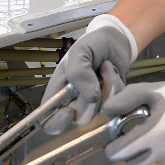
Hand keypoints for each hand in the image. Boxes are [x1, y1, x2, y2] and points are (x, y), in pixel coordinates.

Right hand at [41, 14, 137, 134]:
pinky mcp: (111, 102)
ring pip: (100, 110)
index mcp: (58, 91)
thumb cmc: (92, 45)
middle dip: (89, 100)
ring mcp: (94, 104)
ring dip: (105, 85)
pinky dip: (116, 85)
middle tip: (95, 79)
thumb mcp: (79, 51)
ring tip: (103, 69)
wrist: (115, 41)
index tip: (69, 111)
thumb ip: (79, 73)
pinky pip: (116, 102)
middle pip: (79, 118)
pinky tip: (111, 73)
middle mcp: (74, 101)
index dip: (56, 122)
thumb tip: (91, 98)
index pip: (48, 120)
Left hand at [101, 68, 164, 164]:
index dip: (112, 150)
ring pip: (148, 162)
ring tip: (151, 133)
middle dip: (126, 153)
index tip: (110, 144)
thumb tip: (106, 113)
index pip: (124, 151)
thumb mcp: (147, 90)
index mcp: (156, 131)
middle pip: (133, 163)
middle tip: (129, 138)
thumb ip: (123, 100)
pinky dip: (158, 151)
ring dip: (144, 152)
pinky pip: (163, 160)